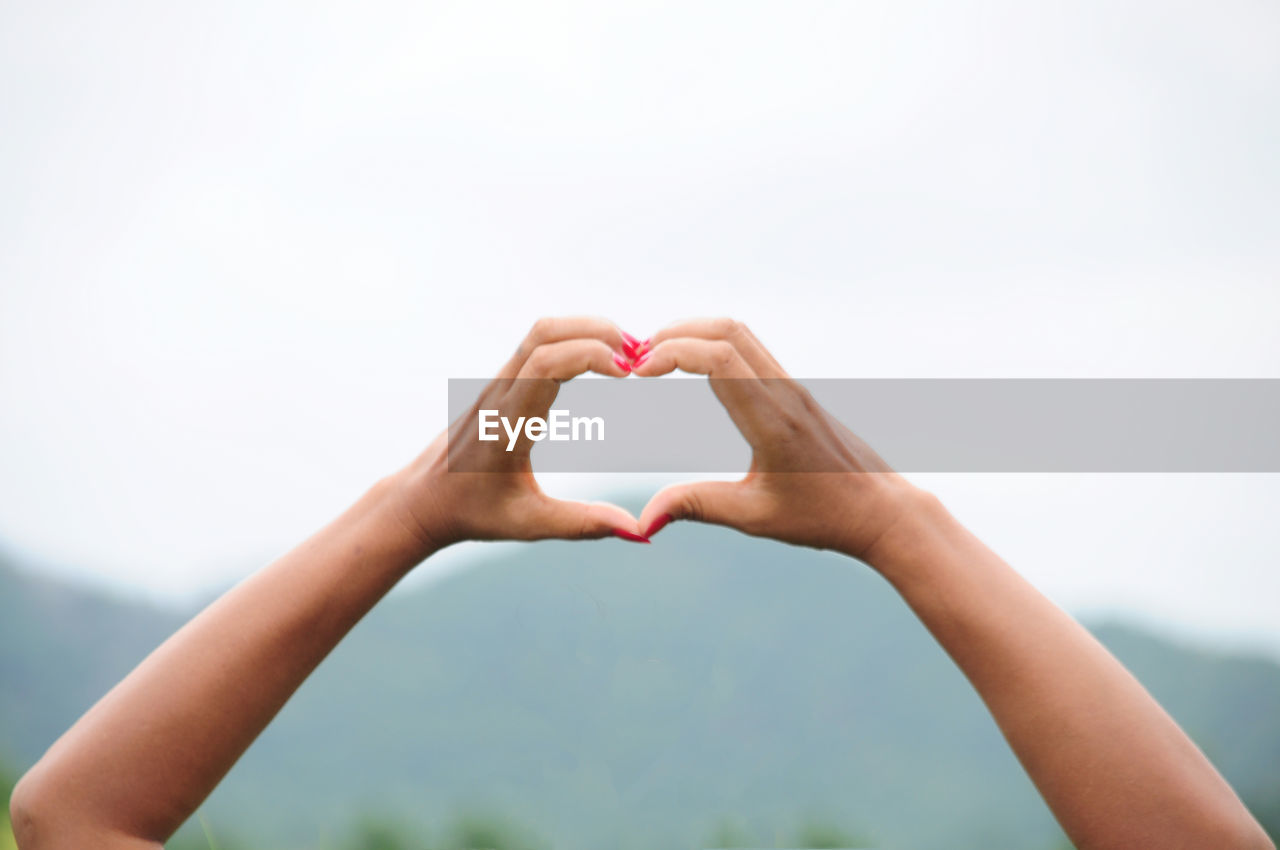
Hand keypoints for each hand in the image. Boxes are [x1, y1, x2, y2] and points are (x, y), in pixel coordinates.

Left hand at [393, 317, 646, 549]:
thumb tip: (639, 531)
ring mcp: (497, 384)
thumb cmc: (473, 513)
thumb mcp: (530, 524)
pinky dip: (572, 340)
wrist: (422, 500)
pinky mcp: (500, 384)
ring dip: (585, 331)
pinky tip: (600, 362)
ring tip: (626, 355)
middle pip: (544, 334)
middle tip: (640, 355)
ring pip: (539, 333)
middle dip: (596, 332)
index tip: (629, 374)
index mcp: (506, 425)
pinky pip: (536, 345)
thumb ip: (584, 523)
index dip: (591, 355)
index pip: (546, 365)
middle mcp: (499, 395)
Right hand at [633, 318, 925, 564]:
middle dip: (675, 334)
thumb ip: (697, 507)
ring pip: (740, 333)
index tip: (638, 373)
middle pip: (727, 330)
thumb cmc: (822, 517)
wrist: (882, 509)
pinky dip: (714, 344)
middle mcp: (784, 393)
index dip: (673, 353)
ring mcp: (793, 387)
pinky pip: (751, 349)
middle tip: (636, 359)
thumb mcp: (754, 517)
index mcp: (773, 421)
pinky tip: (692, 366)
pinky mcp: (795, 390)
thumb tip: (643, 521)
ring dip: (695, 334)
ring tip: (656, 358)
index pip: (719, 358)